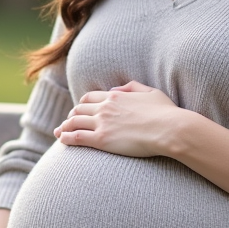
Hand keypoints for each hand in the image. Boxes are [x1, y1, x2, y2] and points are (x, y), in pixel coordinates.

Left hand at [53, 80, 185, 157]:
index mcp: (115, 96)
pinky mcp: (102, 140)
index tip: (78, 110)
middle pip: (79, 110)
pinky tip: (61, 140)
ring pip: (74, 122)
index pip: (90, 98)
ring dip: (64, 127)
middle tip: (66, 122)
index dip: (81, 104)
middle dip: (71, 115)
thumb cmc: (166, 112)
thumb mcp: (151, 92)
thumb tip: (115, 90)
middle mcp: (105, 108)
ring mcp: (102, 123)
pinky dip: (66, 137)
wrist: (169, 129)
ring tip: (59, 132)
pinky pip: (77, 137)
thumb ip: (132, 87)